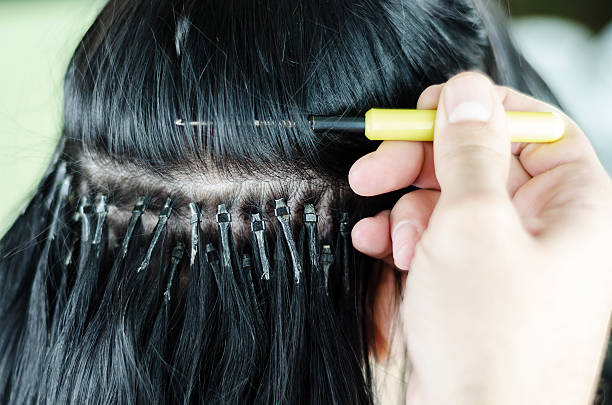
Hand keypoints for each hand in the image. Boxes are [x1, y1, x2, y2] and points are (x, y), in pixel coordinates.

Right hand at [349, 72, 611, 404]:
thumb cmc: (489, 337)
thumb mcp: (472, 224)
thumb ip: (468, 150)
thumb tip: (467, 91)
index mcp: (572, 206)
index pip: (532, 128)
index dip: (479, 111)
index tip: (428, 109)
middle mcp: (542, 230)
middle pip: (479, 165)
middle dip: (421, 165)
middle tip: (373, 169)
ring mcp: (504, 260)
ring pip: (448, 204)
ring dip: (406, 212)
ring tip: (385, 237)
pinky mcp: (471, 285)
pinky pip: (438, 242)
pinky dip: (405, 240)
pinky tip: (380, 250)